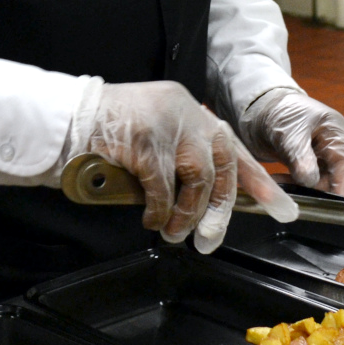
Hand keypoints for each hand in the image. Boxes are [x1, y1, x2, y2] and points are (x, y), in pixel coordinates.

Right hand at [79, 81, 297, 252]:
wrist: (63, 119)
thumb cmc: (102, 133)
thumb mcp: (151, 134)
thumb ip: (177, 153)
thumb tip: (203, 197)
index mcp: (186, 107)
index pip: (232, 144)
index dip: (256, 178)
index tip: (280, 205)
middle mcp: (183, 110)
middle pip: (222, 163)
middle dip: (221, 207)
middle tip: (211, 237)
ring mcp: (165, 124)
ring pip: (197, 178)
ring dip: (188, 214)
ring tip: (175, 233)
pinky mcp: (145, 142)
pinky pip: (163, 188)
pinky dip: (161, 211)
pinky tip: (151, 220)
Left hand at [239, 88, 343, 196]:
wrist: (261, 106)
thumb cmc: (281, 110)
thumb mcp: (290, 132)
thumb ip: (301, 157)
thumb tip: (311, 182)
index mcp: (338, 136)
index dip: (339, 189)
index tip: (328, 207)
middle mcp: (335, 149)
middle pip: (336, 180)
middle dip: (316, 191)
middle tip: (295, 197)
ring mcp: (322, 158)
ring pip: (319, 184)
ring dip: (301, 189)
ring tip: (280, 186)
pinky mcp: (308, 165)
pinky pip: (306, 182)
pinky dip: (293, 185)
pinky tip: (278, 182)